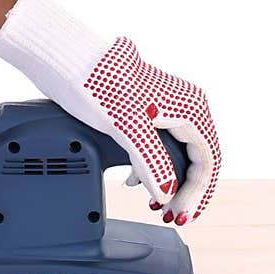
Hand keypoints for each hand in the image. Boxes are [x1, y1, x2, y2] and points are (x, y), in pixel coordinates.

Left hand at [0, 0, 219, 223]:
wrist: (67, 56)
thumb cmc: (97, 83)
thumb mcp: (127, 128)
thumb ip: (152, 163)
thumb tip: (168, 195)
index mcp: (190, 107)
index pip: (207, 161)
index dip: (198, 193)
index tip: (183, 216)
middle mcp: (183, 104)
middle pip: (196, 158)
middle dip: (185, 191)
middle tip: (171, 216)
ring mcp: (164, 105)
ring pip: (178, 151)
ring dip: (169, 181)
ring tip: (154, 204)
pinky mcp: (143, 108)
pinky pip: (159, 143)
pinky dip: (152, 166)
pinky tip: (134, 180)